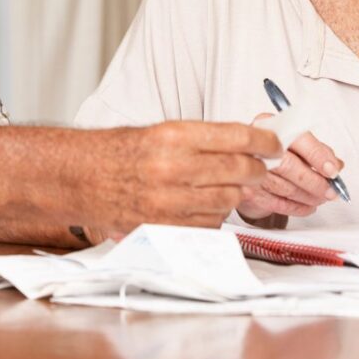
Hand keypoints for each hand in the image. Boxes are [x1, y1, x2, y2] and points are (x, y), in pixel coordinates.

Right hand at [77, 121, 280, 236]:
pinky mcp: (167, 226)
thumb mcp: (161, 132)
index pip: (237, 136)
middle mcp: (174, 167)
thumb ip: (204, 139)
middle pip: (240, 170)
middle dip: (258, 169)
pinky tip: (205, 205)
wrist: (84, 178)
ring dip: (235, 194)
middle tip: (260, 168)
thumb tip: (247, 144)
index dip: (264, 141)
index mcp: (174, 136)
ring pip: (229, 199)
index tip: (274, 144)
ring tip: (227, 186)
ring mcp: (171, 201)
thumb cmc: (121, 153)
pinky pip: (210, 224)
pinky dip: (215, 216)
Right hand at [236, 113, 342, 221]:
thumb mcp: (295, 143)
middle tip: (331, 190)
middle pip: (288, 165)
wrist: (245, 166)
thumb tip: (337, 165)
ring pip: (284, 187)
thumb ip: (317, 151)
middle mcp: (256, 145)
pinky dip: (297, 208)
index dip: (317, 155)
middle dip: (315, 182)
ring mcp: (249, 169)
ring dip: (308, 197)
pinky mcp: (248, 191)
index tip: (332, 170)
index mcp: (270, 125)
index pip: (296, 138)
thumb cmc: (274, 152)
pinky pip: (277, 203)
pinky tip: (308, 206)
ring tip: (321, 198)